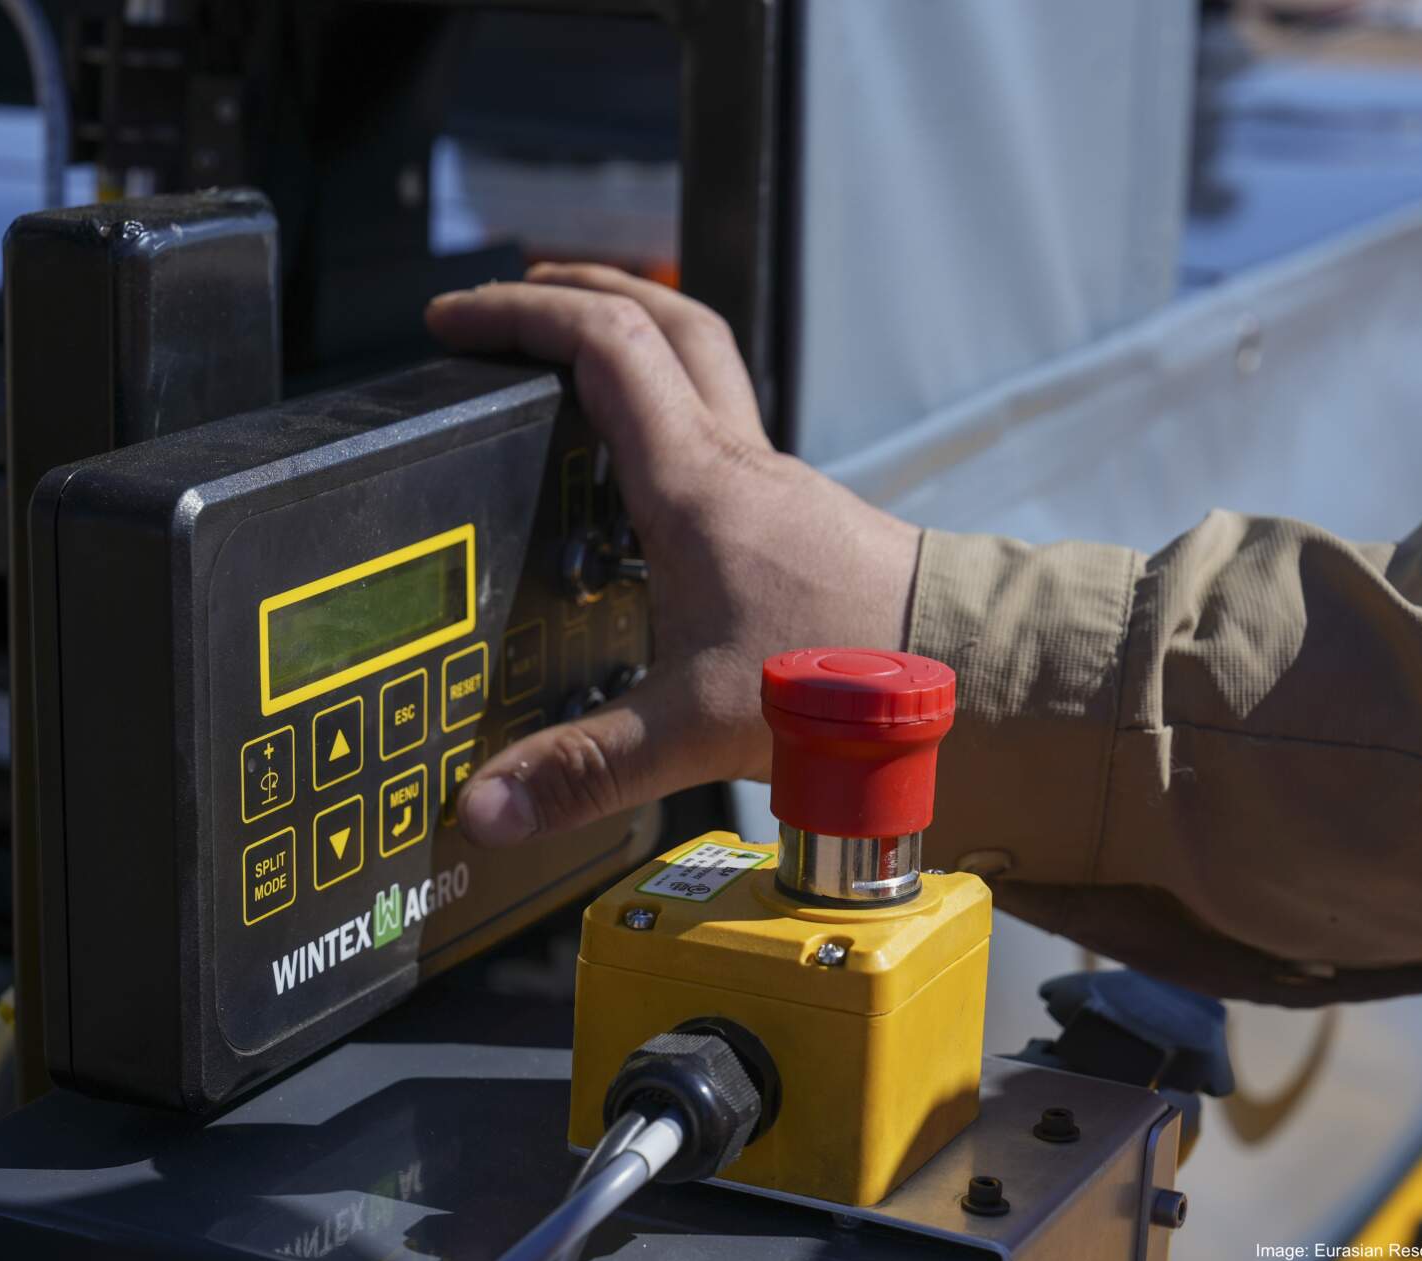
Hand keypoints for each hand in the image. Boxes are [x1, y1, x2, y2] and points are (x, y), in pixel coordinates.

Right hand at [426, 264, 919, 845]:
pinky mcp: (798, 519)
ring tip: (570, 369)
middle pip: (662, 320)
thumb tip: (485, 808)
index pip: (602, 345)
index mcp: (695, 484)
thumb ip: (585, 769)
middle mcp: (736, 463)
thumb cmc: (847, 683)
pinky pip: (723, 431)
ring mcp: (775, 483)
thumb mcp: (692, 725)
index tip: (453, 321)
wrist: (968, 676)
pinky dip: (669, 418)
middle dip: (580, 293)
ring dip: (634, 344)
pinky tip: (645, 482)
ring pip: (701, 368)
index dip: (519, 315)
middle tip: (516, 301)